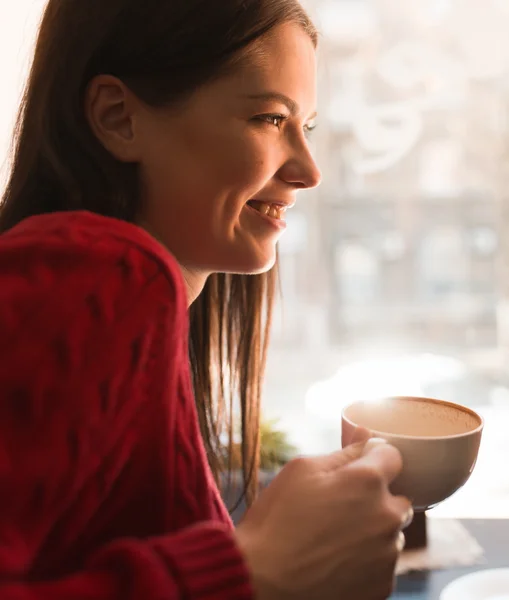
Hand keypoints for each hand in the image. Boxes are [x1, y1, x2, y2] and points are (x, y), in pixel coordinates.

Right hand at [235, 438, 411, 599]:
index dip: (372, 458)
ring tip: (333, 537)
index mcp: (368, 481)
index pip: (393, 456)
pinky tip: (336, 559)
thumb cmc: (277, 520)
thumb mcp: (302, 470)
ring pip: (391, 531)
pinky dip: (367, 559)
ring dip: (373, 529)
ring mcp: (387, 555)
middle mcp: (387, 516)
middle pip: (397, 496)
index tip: (353, 470)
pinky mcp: (382, 585)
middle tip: (338, 506)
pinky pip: (384, 562)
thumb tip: (367, 436)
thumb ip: (343, 452)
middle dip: (375, 497)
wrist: (262, 580)